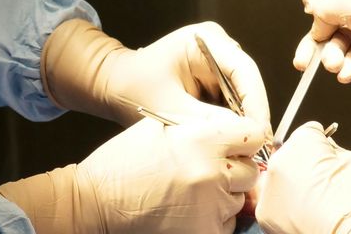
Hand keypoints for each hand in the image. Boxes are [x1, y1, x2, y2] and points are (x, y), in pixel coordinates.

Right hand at [0, 113, 267, 233]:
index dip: (248, 138)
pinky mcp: (205, 232)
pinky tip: (189, 210)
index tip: (243, 143)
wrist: (97, 202)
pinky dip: (215, 219)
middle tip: (211, 171)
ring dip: (224, 196)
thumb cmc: (123, 162)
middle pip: (250, 171)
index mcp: (201, 140)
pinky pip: (227, 225)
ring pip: (238, 200)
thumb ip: (200, 128)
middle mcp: (212, 173)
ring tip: (192, 192)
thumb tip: (231, 135)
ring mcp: (210, 207)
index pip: (253, 135)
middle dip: (236, 169)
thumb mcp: (160, 127)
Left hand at [41, 19, 269, 127]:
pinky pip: (230, 104)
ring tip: (245, 150)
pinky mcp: (213, 80)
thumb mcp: (167, 106)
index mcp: (205, 39)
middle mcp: (217, 47)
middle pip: (247, 84)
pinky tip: (231, 143)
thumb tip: (240, 135)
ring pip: (242, 97)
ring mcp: (217, 63)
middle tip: (257, 149)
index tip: (260, 133)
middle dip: (251, 116)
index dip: (256, 103)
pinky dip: (230, 123)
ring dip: (242, 122)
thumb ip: (204, 119)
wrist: (112, 85)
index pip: (244, 70)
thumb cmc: (132, 87)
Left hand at [255, 123, 350, 233]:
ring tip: (311, 200)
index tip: (326, 155)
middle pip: (290, 153)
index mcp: (302, 142)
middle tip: (320, 181)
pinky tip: (302, 213)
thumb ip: (334, 148)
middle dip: (303, 162)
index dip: (321, 143)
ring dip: (290, 184)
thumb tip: (325, 149)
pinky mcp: (263, 211)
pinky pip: (272, 200)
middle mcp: (279, 160)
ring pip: (278, 177)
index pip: (308, 130)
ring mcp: (268, 186)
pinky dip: (284, 206)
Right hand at [295, 0, 350, 83]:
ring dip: (334, 55)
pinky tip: (346, 73)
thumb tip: (312, 12)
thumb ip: (325, 9)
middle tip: (303, 61)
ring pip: (342, 39)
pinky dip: (349, 65)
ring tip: (334, 65)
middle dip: (317, 40)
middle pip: (329, 17)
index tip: (308, 13)